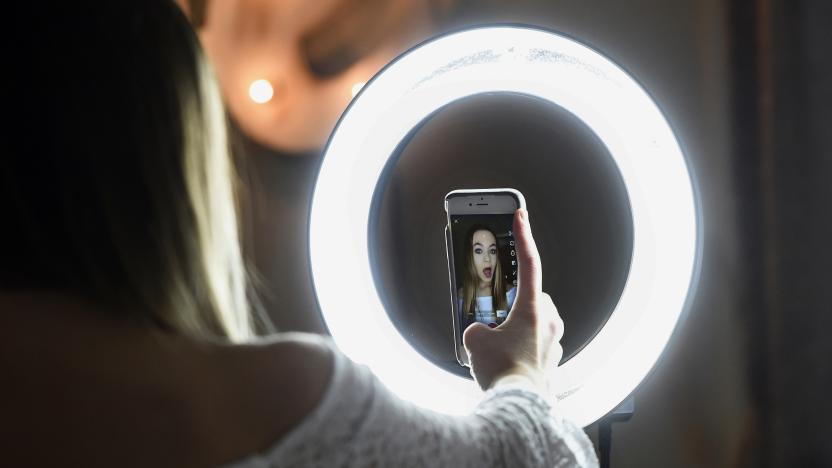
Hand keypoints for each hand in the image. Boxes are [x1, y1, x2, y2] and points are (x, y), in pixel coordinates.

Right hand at [462, 209, 563, 392]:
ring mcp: (553, 342)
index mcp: (534, 309)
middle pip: (528, 298)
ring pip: (530, 322)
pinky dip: (517, 347)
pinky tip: (501, 362)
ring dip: (512, 327)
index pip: (530, 263)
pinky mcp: (550, 361)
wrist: (520, 407)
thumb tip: (479, 334)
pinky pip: (532, 344)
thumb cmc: (504, 373)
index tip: (521, 215)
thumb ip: (475, 328)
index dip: (523, 236)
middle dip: (509, 304)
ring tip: (492, 346)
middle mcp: (549, 322)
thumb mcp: (474, 341)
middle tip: (492, 314)